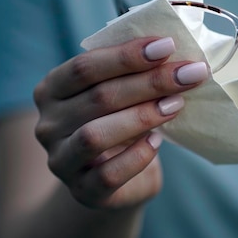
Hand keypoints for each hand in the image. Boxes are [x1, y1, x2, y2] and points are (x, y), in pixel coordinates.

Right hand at [33, 37, 208, 208]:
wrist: (115, 180)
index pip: (84, 67)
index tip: (168, 46)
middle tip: (189, 73)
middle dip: (150, 82)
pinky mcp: (82, 191)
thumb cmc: (120, 123)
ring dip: (142, 116)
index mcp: (52, 90)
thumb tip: (172, 51)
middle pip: (98, 97)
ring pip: (96, 135)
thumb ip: (133, 72)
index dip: (126, 55)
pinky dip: (138, 156)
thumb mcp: (120, 94)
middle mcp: (48, 124)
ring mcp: (61, 160)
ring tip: (176, 104)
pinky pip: (109, 174)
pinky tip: (158, 142)